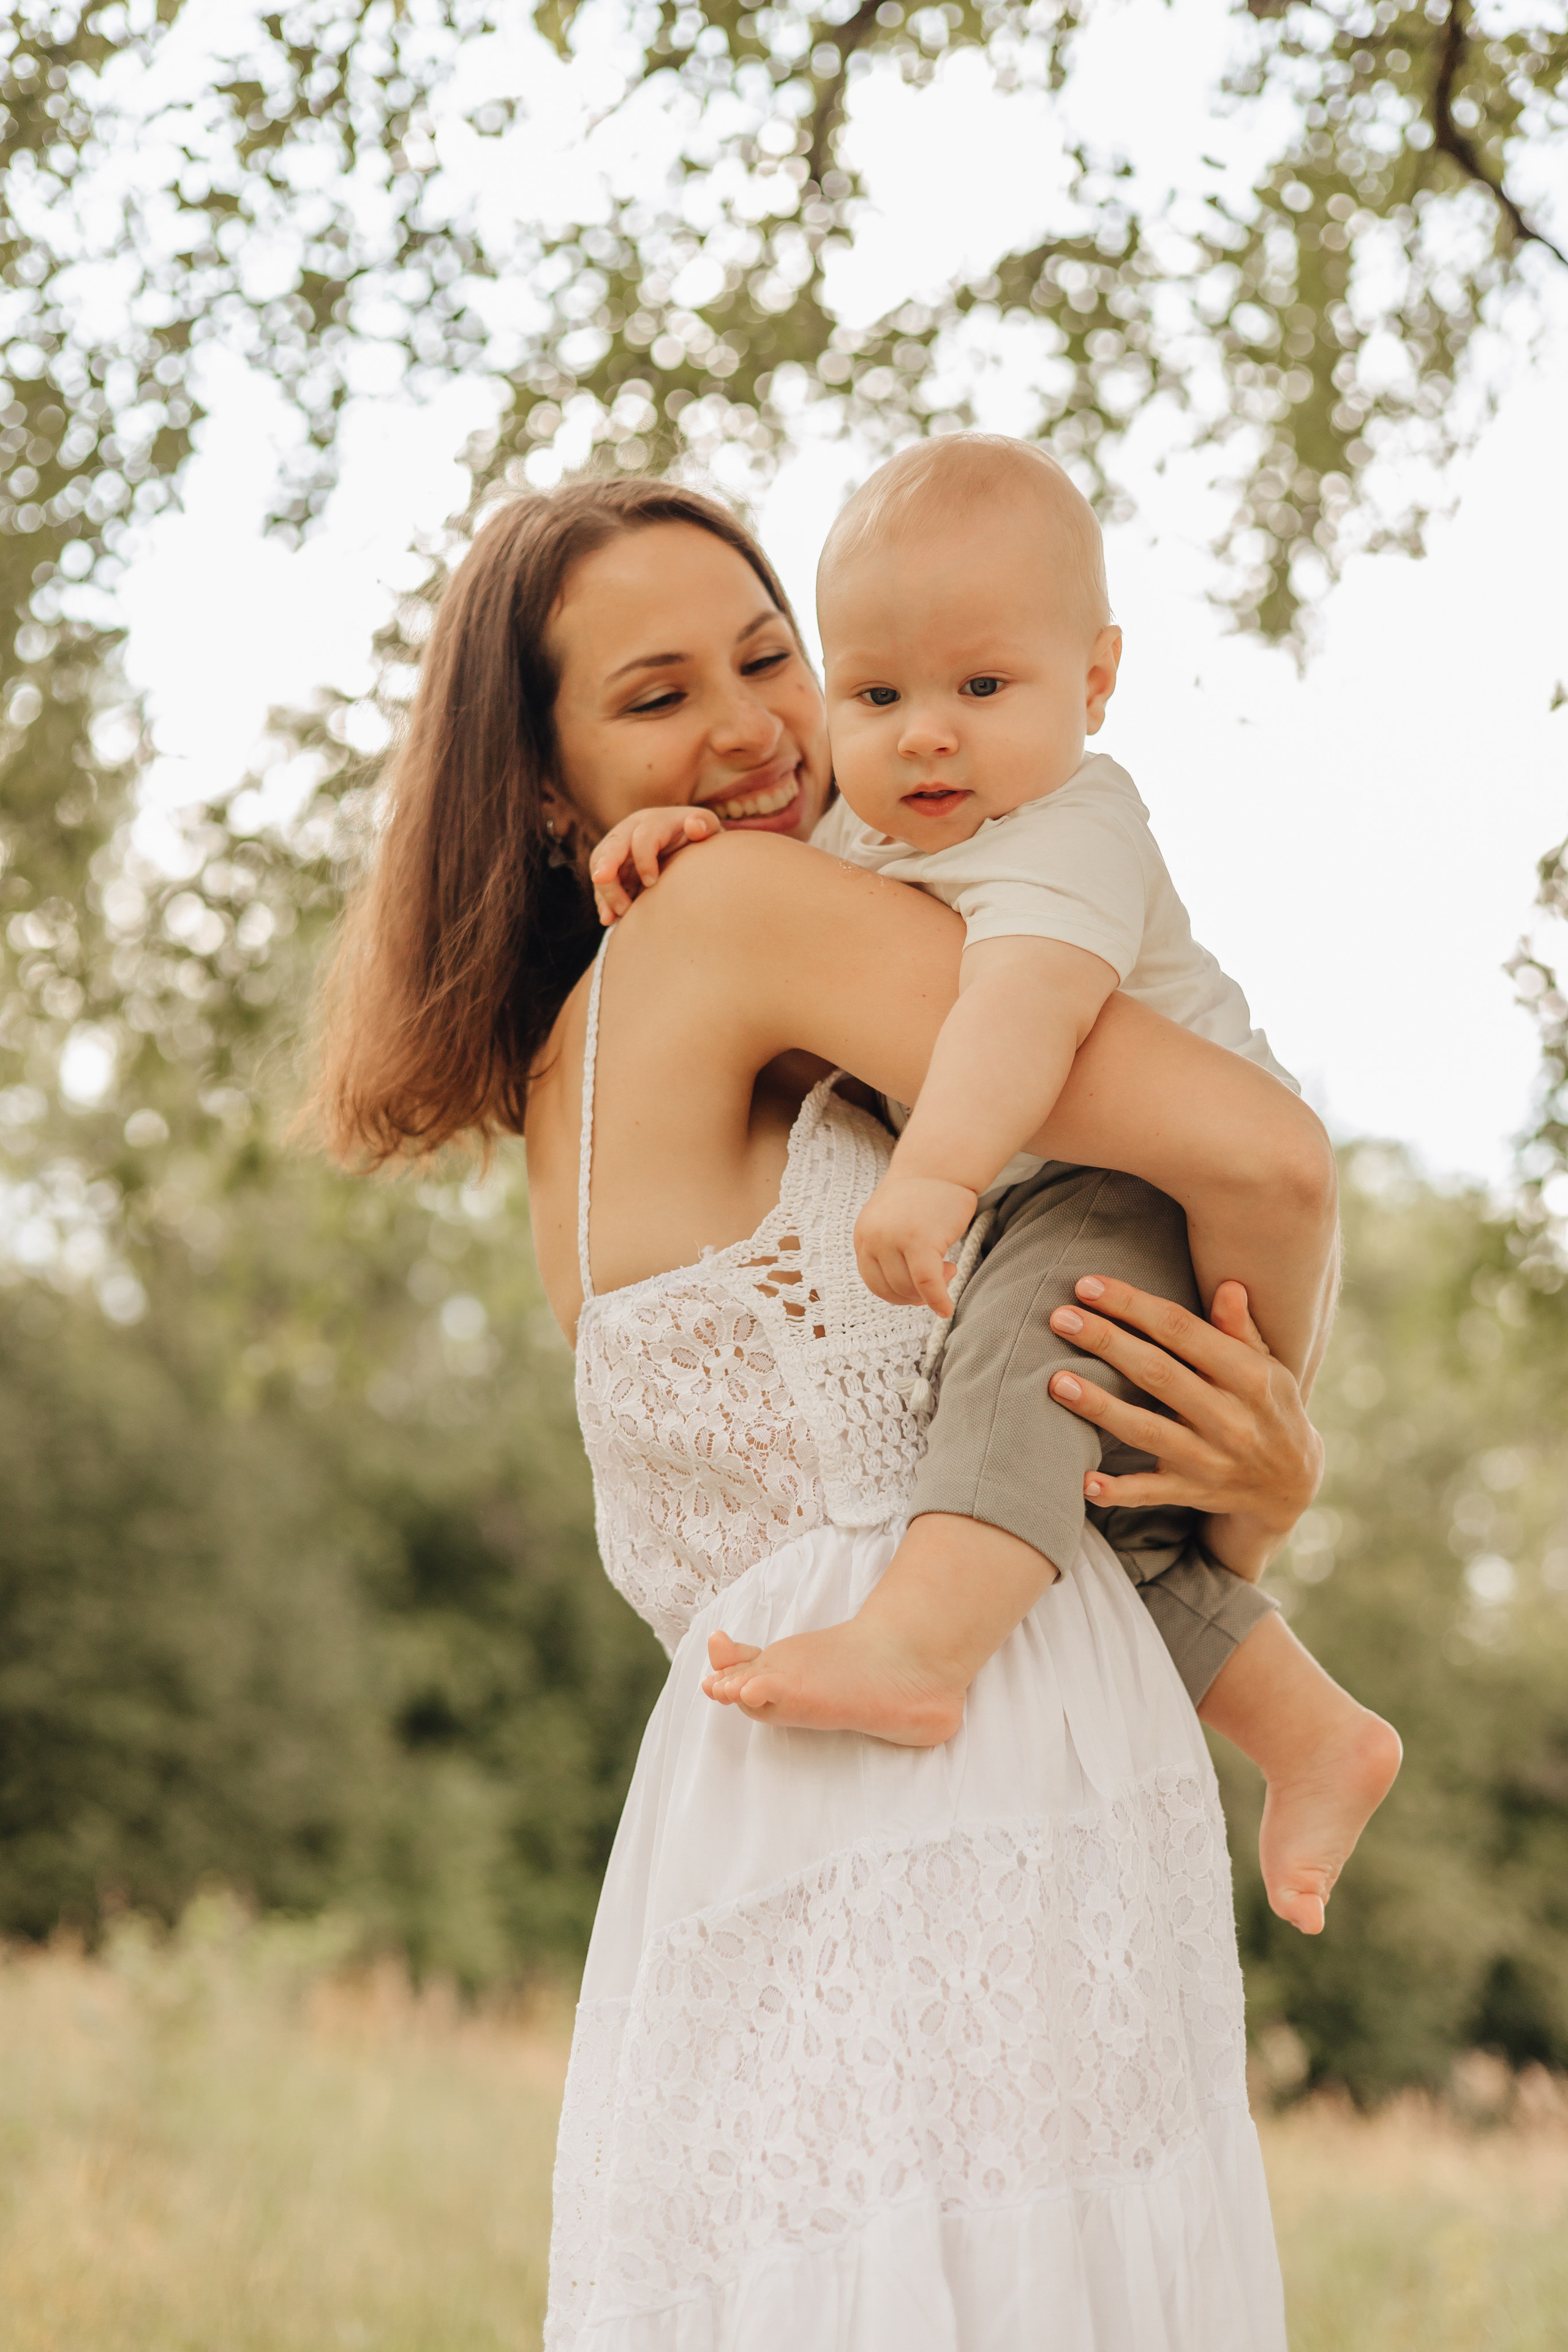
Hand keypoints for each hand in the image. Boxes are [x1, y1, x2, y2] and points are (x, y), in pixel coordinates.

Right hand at [588, 803, 719, 923]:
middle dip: (606, 864)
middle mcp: (631, 830)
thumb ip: (704, 825)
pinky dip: (602, 901)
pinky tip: (608, 919)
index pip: (642, 837)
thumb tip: (694, 827)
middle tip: (602, 881)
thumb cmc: (698, 837)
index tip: (652, 883)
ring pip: (600, 864)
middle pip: (612, 846)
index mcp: (654, 821)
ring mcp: (618, 849)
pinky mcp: (612, 866)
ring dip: (605, 890)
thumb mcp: (706, 827)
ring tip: (619, 914)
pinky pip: (600, 882)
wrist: (685, 844)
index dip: (644, 860)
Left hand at [853, 1172, 977, 1314]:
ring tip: (948, 1270)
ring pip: (908, 1289)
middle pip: (889, 1289)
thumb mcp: (893, 1224)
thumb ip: (891, 1254)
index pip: (872, 1281)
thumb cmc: (922, 1197)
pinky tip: (947, 1308)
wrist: (940, 1165)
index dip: (896, 1293)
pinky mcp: (920, 1241)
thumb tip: (910, 1296)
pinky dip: (938, 1300)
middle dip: (914, 1296)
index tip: (917, 1292)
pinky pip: (928, 1284)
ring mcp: (894, 1239)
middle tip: (937, 1283)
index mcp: (863, 1234)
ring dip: (929, 1292)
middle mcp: (873, 1237)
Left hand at [1046, 1276, 1322, 1579]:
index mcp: (1250, 1376)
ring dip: (1100, 1407)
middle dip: (1106, 1343)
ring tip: (1057, 1382)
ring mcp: (1210, 1459)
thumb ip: (1240, 1328)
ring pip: (1147, 1431)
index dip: (1133, 1305)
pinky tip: (1084, 1481)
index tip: (1088, 1286)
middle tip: (1059, 1318)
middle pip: (1157, 1374)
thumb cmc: (1268, 1406)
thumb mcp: (1268, 1365)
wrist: (1292, 1484)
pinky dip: (1118, 1490)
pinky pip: (1150, 1493)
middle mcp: (1230, 1417)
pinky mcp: (1193, 1493)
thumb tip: (1227, 1286)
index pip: (1182, 1330)